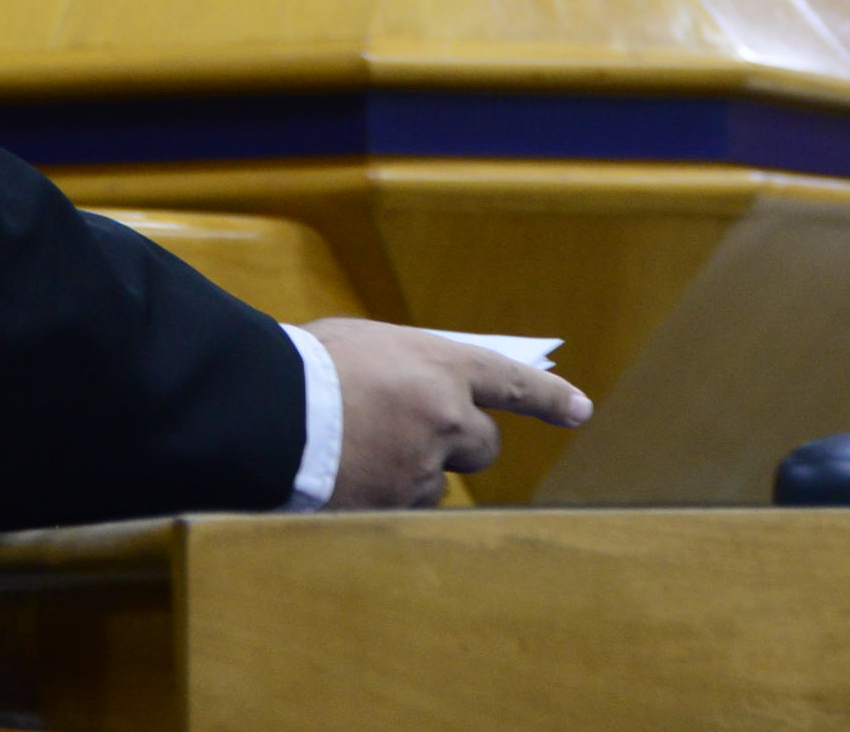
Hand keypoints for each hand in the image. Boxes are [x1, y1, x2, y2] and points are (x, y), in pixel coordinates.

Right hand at [306, 317, 591, 508]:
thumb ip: (410, 364)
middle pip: (485, 445)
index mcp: (441, 365)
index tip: (580, 410)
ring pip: (439, 482)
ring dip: (416, 472)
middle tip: (428, 436)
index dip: (550, 397)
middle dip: (465, 444)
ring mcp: (421, 466)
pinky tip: (351, 478)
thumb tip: (425, 388)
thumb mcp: (369, 341)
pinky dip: (385, 496)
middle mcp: (445, 417)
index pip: (513, 382)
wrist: (268, 411)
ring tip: (365, 452)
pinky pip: (404, 508)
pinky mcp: (393, 505)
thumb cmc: (309, 364)